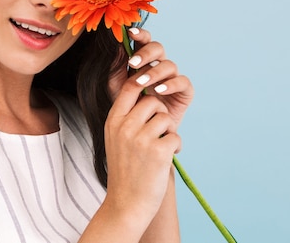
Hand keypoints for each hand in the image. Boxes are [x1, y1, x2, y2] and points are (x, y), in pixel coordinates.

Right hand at [103, 63, 181, 226]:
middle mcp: (125, 127)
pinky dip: (176, 146)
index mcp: (113, 121)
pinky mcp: (158, 152)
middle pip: (152, 102)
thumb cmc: (124, 170)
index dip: (144, 85)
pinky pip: (176, 137)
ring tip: (163, 146)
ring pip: (166, 118)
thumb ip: (126, 117)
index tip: (151, 95)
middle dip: (161, 114)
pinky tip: (168, 157)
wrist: (126, 203)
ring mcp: (141, 139)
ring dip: (170, 131)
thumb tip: (146, 93)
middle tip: (160, 130)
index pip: (130, 87)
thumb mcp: (115, 138)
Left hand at [108, 28, 192, 128]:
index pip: (144, 42)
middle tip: (133, 63)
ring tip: (141, 82)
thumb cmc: (127, 107)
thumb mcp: (116, 86)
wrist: (138, 133)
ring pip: (169, 64)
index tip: (130, 33)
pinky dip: (171, 84)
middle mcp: (159, 66)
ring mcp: (173, 78)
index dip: (140, 34)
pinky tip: (159, 90)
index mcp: (143, 61)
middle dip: (145, 53)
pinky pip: (182, 82)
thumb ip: (116, 66)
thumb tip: (117, 44)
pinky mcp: (184, 92)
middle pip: (158, 48)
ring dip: (154, 72)